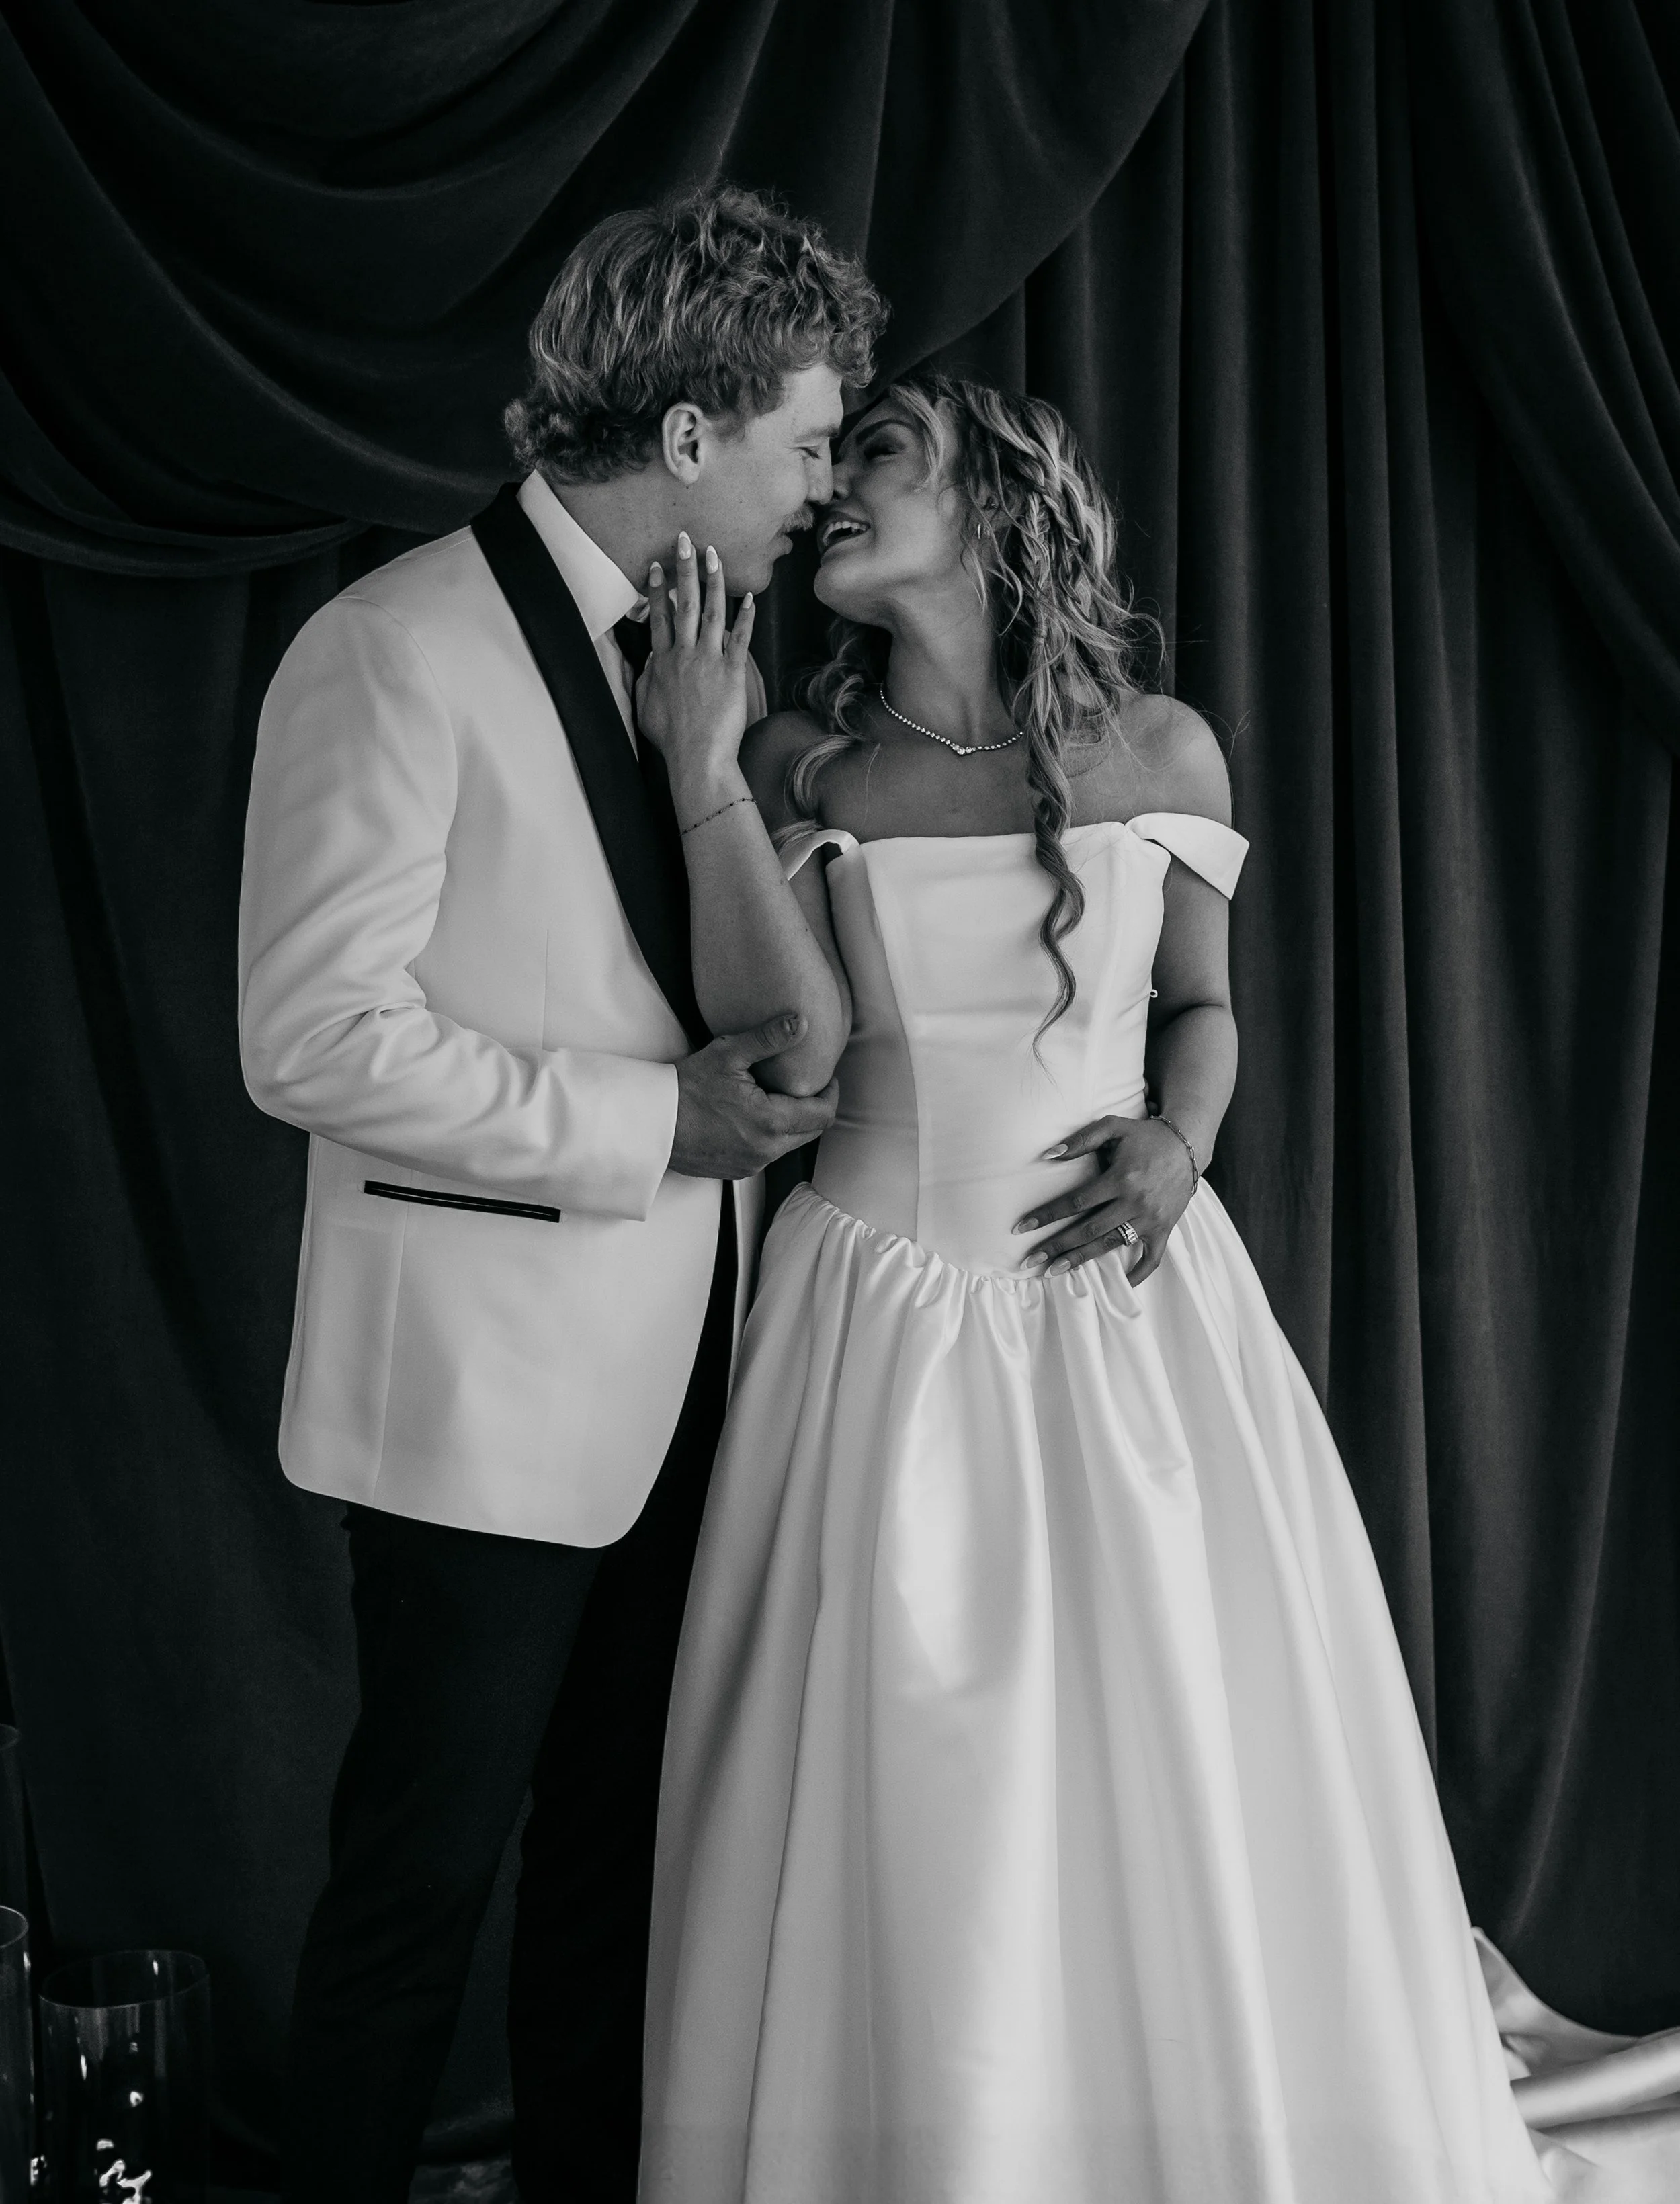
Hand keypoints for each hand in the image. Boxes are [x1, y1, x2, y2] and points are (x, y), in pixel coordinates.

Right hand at [636, 532, 756, 786]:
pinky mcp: (732, 672)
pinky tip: (750, 597)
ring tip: (714, 555)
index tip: (656, 567)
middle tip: (684, 541)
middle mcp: (683, 655)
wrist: (697, 757)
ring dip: (713, 581)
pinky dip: (746, 617)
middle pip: (682, 603)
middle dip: (683, 569)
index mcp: (661, 662)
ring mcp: (709, 661)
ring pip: (711, 612)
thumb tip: (651, 659)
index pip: (658, 617)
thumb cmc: (671, 738)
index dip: (656, 590)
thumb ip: (647, 678)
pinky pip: (740, 638)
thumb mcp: (645, 706)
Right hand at [670, 1012, 837, 1179]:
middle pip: (811, 1132)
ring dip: (793, 1123)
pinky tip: (755, 1116)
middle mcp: (766, 1151)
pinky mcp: (737, 1170)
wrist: (650, 1123)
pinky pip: (768, 1154)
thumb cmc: (685, 1088)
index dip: (830, 1094)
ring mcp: (751, 1165)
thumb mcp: (728, 1054)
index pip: (823, 1114)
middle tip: (807, 1085)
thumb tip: (800, 1023)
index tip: (827, 1078)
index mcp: (771, 1123)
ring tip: (779, 1097)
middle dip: (815, 1108)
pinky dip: (771, 1136)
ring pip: (790, 1144)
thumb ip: (768, 1038)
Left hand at [1015, 1115, 1196, 1283]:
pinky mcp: (1164, 1228)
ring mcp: (1150, 1218)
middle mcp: (1134, 1202)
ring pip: (1111, 1245)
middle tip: (1029, 1260)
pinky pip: (1152, 1258)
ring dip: (1081, 1260)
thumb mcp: (1113, 1127)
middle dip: (1056, 1245)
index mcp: (1119, 1179)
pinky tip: (1121, 1283)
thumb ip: (1081, 1139)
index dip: (1046, 1215)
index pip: (1075, 1202)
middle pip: (1088, 1230)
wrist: (1187, 1145)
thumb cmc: (1145, 1135)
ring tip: (1054, 1271)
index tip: (1022, 1227)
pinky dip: (1138, 1273)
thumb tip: (1048, 1155)